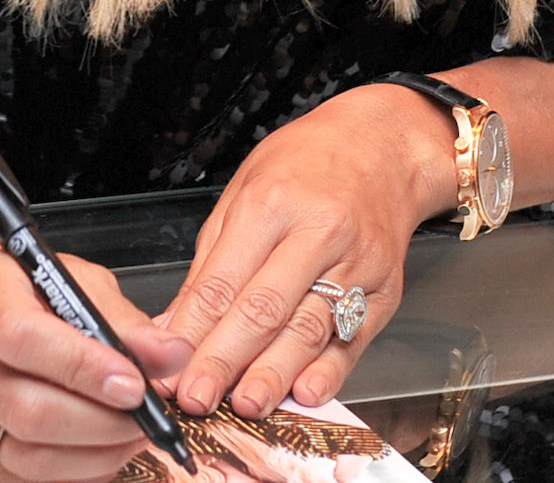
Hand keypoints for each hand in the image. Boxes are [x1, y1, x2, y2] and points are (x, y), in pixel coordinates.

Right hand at [0, 245, 189, 481]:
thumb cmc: (27, 292)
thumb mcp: (77, 284)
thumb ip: (124, 321)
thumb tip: (172, 355)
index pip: (24, 337)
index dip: (83, 368)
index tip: (134, 385)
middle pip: (24, 407)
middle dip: (98, 424)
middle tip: (143, 421)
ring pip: (21, 454)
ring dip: (90, 456)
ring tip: (129, 439)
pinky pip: (14, 478)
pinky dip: (69, 473)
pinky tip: (97, 455)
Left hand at [162, 84, 447, 420]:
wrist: (383, 147)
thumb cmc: (307, 164)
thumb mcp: (244, 190)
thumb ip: (211, 262)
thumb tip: (175, 324)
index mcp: (272, 204)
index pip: (224, 281)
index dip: (194, 331)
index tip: (168, 367)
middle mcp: (318, 233)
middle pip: (265, 310)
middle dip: (225, 361)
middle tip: (195, 397)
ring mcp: (357, 264)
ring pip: (308, 329)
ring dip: (272, 374)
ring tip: (243, 405)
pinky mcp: (385, 290)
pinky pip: (353, 338)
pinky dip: (328, 371)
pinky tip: (304, 391)